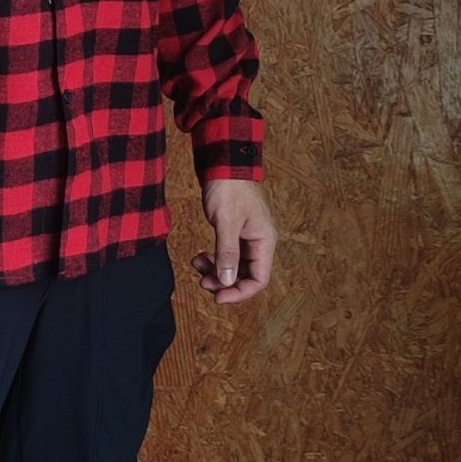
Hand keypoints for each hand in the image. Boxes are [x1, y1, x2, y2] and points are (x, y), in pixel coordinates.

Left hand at [192, 179, 276, 304]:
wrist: (223, 163)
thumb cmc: (228, 188)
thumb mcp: (226, 221)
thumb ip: (227, 252)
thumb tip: (227, 282)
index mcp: (264, 241)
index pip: (258, 279)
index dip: (239, 292)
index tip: (217, 298)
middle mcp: (259, 241)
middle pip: (246, 275)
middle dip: (224, 282)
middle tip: (202, 281)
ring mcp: (247, 236)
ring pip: (235, 265)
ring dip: (217, 270)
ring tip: (196, 265)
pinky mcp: (235, 231)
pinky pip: (228, 253)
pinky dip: (214, 258)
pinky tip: (200, 257)